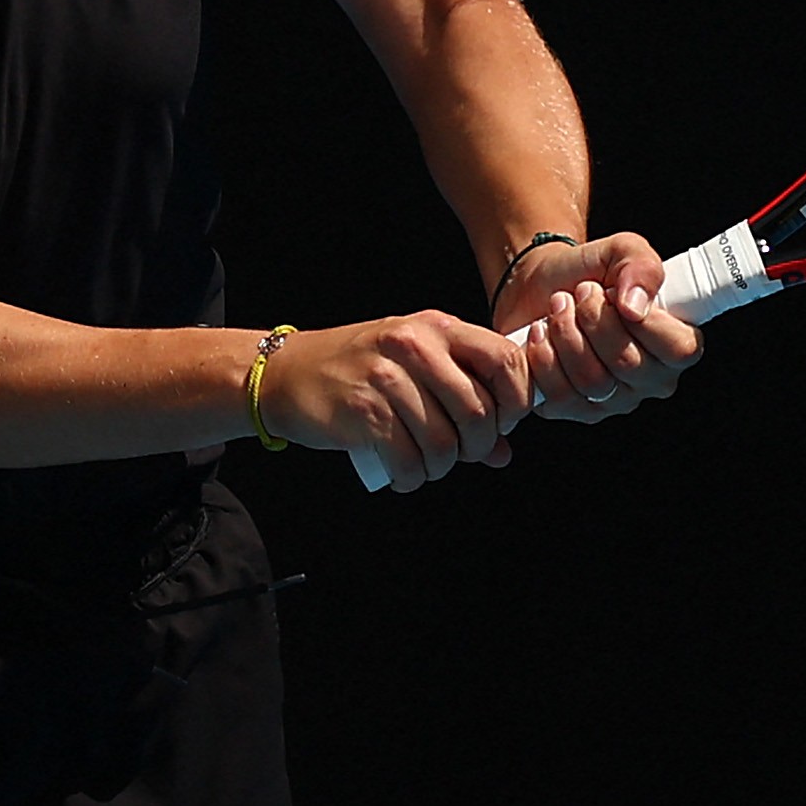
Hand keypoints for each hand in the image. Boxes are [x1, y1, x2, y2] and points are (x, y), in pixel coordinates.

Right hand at [256, 311, 534, 492]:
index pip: (505, 359)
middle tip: (462, 454)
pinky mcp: (364, 411)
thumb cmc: (359, 370)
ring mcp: (388, 377)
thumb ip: (461, 397)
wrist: (289, 373)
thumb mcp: (414, 365)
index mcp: (437, 327)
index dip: (516, 400)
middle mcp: (415, 345)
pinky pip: (408, 460)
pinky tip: (404, 474)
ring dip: (442, 467)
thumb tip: (502, 450)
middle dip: (478, 446)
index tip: (503, 423)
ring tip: (428, 466)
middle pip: (478, 410)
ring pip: (444, 442)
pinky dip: (412, 477)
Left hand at [491, 232, 702, 423]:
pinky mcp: (574, 410)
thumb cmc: (590, 271)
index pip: (679, 350)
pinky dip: (544, 355)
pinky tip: (541, 332)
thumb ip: (641, 266)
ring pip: (592, 381)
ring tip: (559, 306)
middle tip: (581, 293)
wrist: (541, 284)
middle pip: (628, 364)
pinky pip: (560, 395)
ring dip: (566, 332)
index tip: (615, 292)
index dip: (645, 321)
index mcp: (676, 344)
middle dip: (595, 318)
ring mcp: (613, 401)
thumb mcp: (622, 250)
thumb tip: (635, 306)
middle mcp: (650, 380)